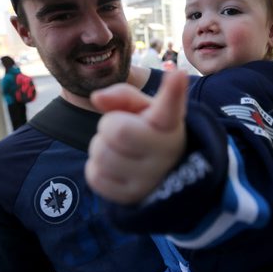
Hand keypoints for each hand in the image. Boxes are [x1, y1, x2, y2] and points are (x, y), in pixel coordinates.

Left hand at [86, 70, 187, 203]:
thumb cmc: (149, 131)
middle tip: (121, 129)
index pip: (170, 106)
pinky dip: (97, 168)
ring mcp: (149, 178)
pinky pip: (95, 176)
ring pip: (100, 154)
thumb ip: (123, 95)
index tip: (178, 74)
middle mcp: (165, 152)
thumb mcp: (144, 109)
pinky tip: (115, 167)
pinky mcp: (131, 197)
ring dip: (101, 147)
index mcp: (169, 123)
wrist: (159, 173)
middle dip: (108, 125)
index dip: (173, 90)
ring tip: (119, 150)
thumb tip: (96, 98)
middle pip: (116, 129)